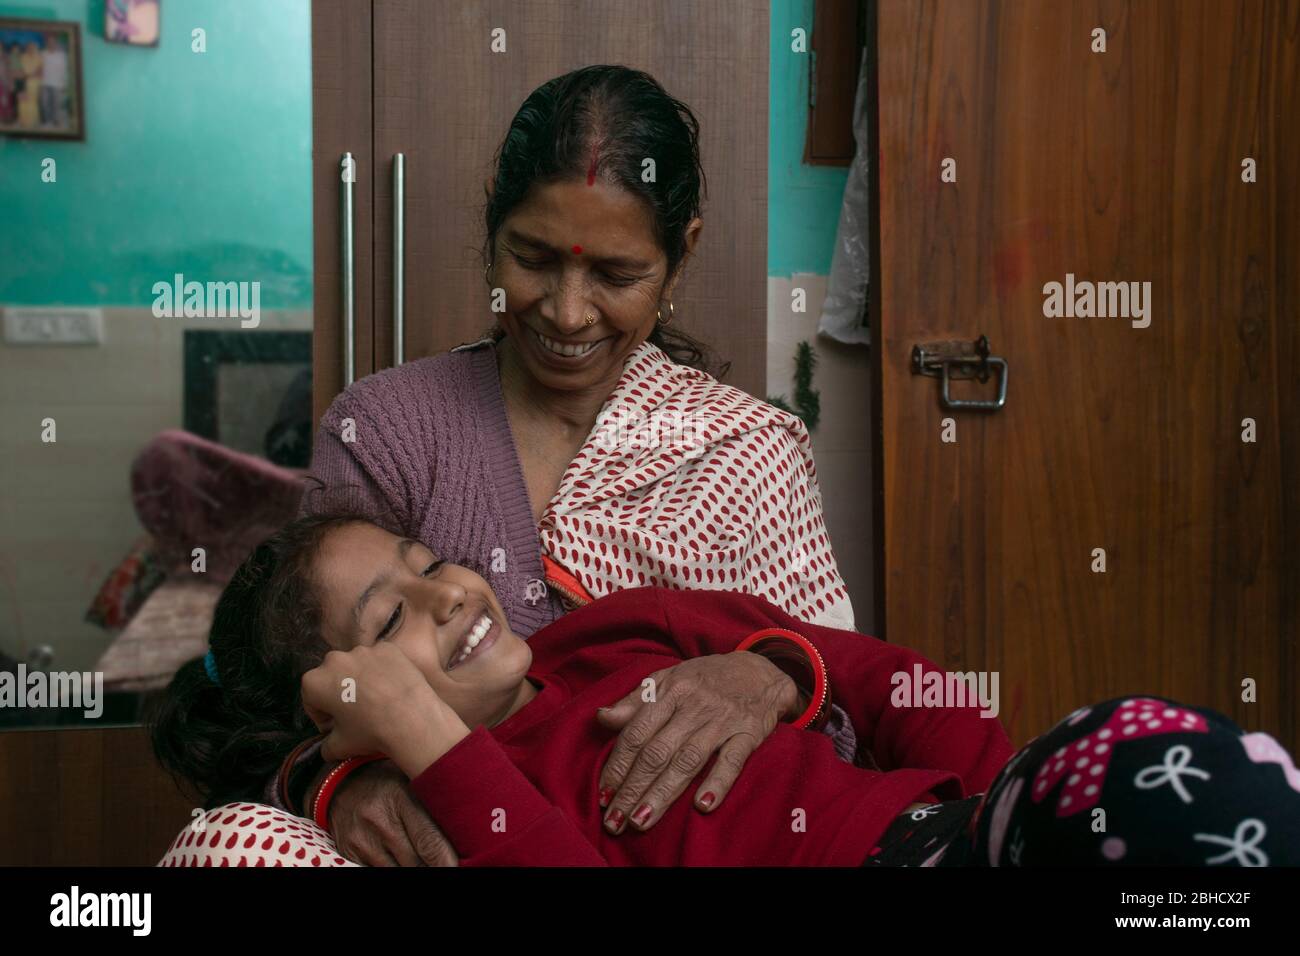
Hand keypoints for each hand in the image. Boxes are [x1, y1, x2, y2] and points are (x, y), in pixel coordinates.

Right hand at [301, 642, 468, 776]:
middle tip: (356, 714)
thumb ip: (326, 746)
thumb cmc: (370, 731)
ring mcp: (362, 650)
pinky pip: (379, 660)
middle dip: (339, 695)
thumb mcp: (339, 747)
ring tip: (377, 701)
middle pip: (332, 679)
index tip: (336, 728)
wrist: (411, 718)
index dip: (323, 717)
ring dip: (360, 680)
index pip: (311, 701)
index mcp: (314, 681)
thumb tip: (327, 748)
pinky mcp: (387, 647)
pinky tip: (392, 689)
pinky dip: (382, 671)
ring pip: (356, 666)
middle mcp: (334, 659)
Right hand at [327, 759, 459, 866]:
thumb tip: (464, 830)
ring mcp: (362, 840)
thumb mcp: (410, 781)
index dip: (446, 860)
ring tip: (426, 860)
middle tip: (447, 862)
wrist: (339, 782)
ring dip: (416, 868)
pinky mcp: (350, 853)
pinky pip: (377, 872)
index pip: (429, 840)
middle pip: (415, 862)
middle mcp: (380, 821)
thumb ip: (432, 805)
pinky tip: (403, 860)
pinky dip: (394, 868)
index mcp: (401, 797)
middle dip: (433, 866)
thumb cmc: (387, 781)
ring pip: (398, 871)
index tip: (459, 865)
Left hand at [595, 652, 800, 833]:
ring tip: (641, 821)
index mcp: (670, 690)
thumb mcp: (668, 678)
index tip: (603, 794)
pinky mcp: (748, 734)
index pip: (637, 733)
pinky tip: (702, 805)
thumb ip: (635, 701)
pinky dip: (717, 782)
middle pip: (657, 752)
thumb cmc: (705, 678)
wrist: (760, 671)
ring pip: (687, 760)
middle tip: (614, 820)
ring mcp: (722, 720)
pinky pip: (732, 761)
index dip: (617, 765)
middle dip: (632, 789)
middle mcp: (694, 705)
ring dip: (663, 794)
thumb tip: (601, 718)